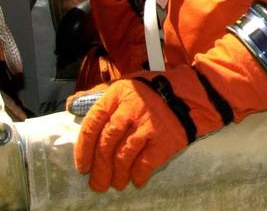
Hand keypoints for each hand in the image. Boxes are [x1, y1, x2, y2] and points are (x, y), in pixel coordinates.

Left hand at [72, 66, 230, 191]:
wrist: (195, 94)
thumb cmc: (156, 89)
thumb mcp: (127, 83)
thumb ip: (99, 93)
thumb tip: (71, 104)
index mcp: (118, 94)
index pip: (92, 125)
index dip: (83, 150)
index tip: (83, 166)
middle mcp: (131, 109)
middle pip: (106, 145)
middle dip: (99, 169)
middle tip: (98, 184)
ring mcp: (149, 125)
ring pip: (123, 157)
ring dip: (117, 176)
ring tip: (117, 184)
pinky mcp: (165, 139)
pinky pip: (145, 164)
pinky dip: (139, 176)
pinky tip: (137, 180)